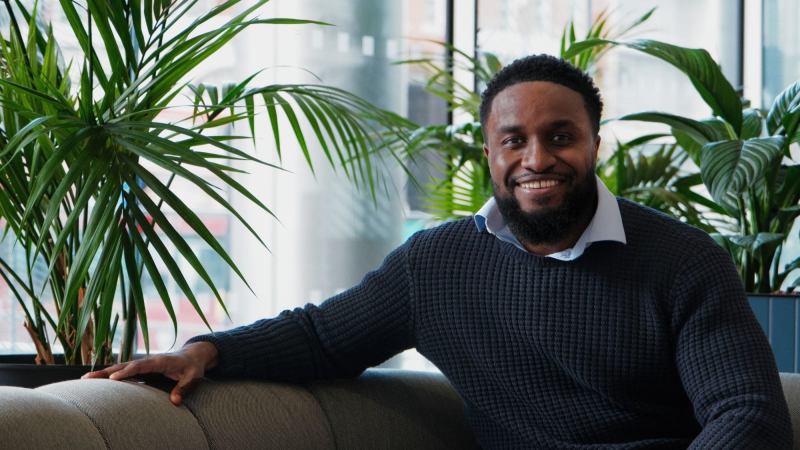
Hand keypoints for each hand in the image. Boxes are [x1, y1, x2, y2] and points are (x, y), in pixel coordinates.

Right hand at [82, 341, 218, 405]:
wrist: (193, 355)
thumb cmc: (193, 367)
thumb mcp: (194, 377)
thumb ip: (185, 388)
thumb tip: (174, 402)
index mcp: (160, 361)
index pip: (140, 366)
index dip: (127, 372)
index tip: (113, 380)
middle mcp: (148, 361)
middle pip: (124, 366)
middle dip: (106, 372)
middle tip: (86, 379)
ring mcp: (143, 364)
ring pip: (120, 368)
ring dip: (103, 374)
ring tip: (84, 380)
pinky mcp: (141, 369)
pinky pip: (124, 372)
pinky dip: (110, 376)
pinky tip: (97, 383)